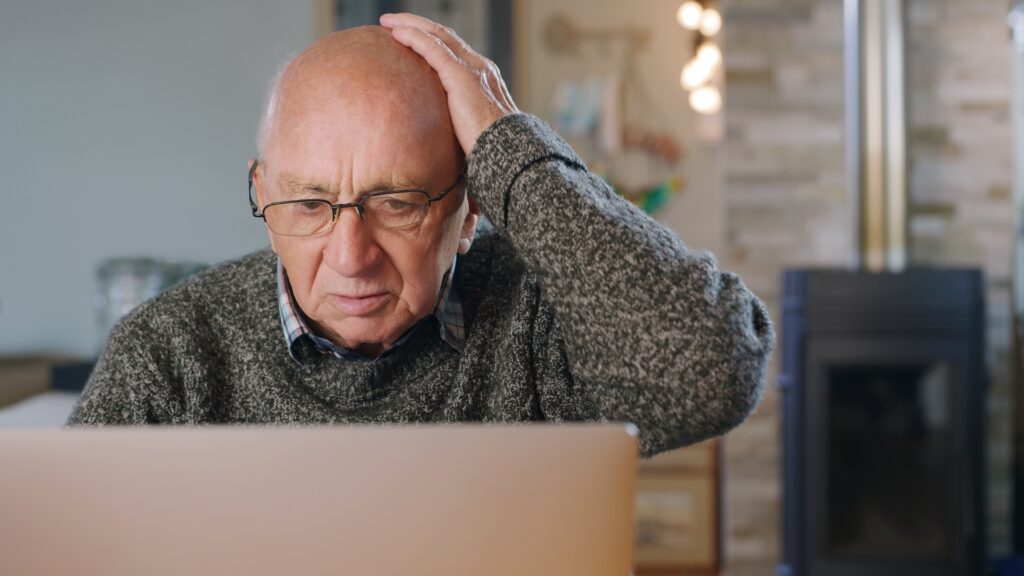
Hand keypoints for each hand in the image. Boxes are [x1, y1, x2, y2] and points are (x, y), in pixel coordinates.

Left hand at [380, 12, 518, 155]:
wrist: (508, 151)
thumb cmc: (492, 148)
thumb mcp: (473, 127)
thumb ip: (458, 119)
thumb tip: (438, 131)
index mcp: (483, 77)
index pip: (453, 49)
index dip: (430, 39)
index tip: (408, 37)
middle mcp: (479, 66)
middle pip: (444, 35)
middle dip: (418, 25)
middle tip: (392, 22)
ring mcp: (472, 68)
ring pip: (437, 35)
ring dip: (410, 24)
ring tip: (387, 21)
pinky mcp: (461, 75)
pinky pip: (432, 48)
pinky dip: (414, 37)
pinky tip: (396, 33)